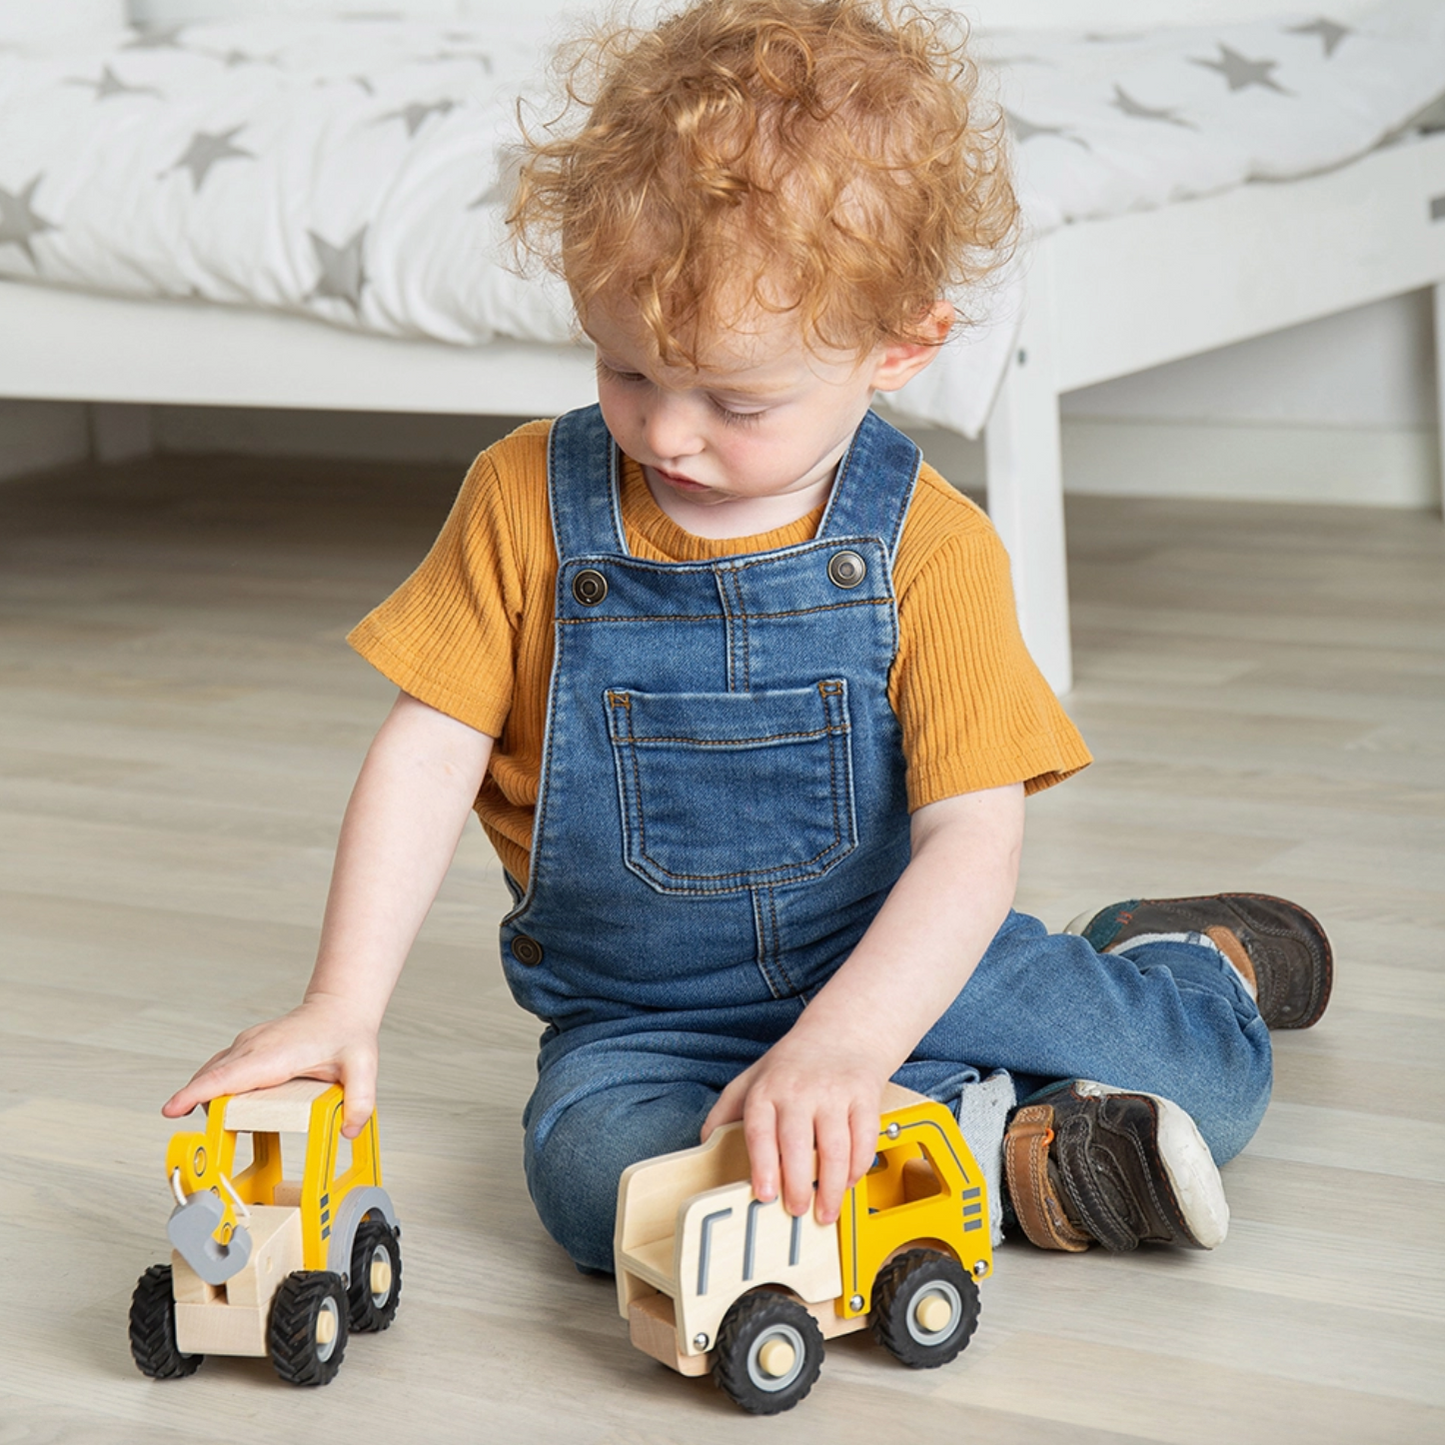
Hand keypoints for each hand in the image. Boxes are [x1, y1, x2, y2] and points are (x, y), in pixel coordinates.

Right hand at [161, 992, 380, 1137]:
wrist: (340, 1006)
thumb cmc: (346, 1033)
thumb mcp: (363, 1066)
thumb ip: (360, 1100)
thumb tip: (349, 1131)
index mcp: (274, 1054)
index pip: (227, 1076)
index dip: (196, 1093)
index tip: (172, 1109)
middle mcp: (253, 1047)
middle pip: (211, 1079)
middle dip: (196, 1107)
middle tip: (204, 1142)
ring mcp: (246, 1045)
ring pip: (212, 1074)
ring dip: (204, 1099)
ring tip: (217, 1131)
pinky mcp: (245, 1048)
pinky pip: (219, 1070)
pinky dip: (212, 1089)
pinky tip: (223, 1111)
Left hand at [701, 1040, 885, 1225]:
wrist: (840, 1031)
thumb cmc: (792, 1064)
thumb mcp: (750, 1079)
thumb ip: (724, 1112)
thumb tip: (703, 1145)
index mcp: (767, 1090)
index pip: (760, 1132)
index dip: (762, 1166)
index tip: (765, 1194)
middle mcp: (799, 1090)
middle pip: (798, 1145)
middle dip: (798, 1185)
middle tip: (797, 1210)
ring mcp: (833, 1093)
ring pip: (835, 1148)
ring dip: (831, 1186)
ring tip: (825, 1210)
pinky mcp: (863, 1096)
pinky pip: (864, 1139)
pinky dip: (858, 1167)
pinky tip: (848, 1181)